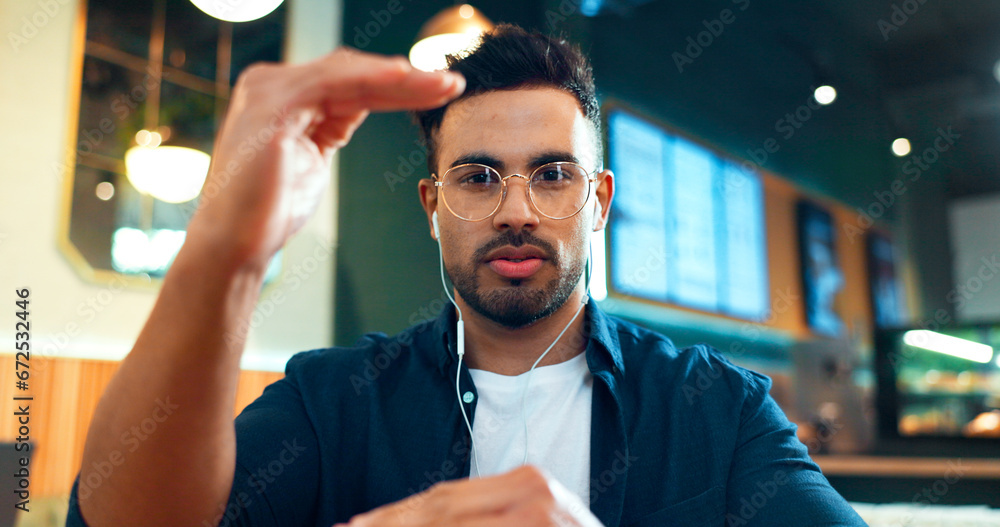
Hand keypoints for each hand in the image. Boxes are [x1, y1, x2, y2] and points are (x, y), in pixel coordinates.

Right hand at [184, 48, 464, 269]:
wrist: (233, 245)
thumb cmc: (269, 212)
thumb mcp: (312, 159)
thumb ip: (332, 126)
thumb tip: (360, 107)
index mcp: (285, 97)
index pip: (351, 83)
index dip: (398, 87)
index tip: (439, 92)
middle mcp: (273, 84)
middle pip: (354, 73)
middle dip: (407, 79)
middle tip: (452, 83)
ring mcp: (270, 90)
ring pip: (350, 73)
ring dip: (402, 78)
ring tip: (443, 84)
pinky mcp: (273, 104)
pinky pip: (333, 81)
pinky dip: (373, 77)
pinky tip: (405, 78)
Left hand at [334, 466, 603, 526]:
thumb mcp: (522, 524)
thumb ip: (477, 521)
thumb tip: (410, 523)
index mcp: (525, 485)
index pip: (443, 499)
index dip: (392, 517)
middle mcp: (534, 495)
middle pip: (439, 510)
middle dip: (389, 526)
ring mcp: (540, 516)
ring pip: (449, 523)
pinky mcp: (539, 526)